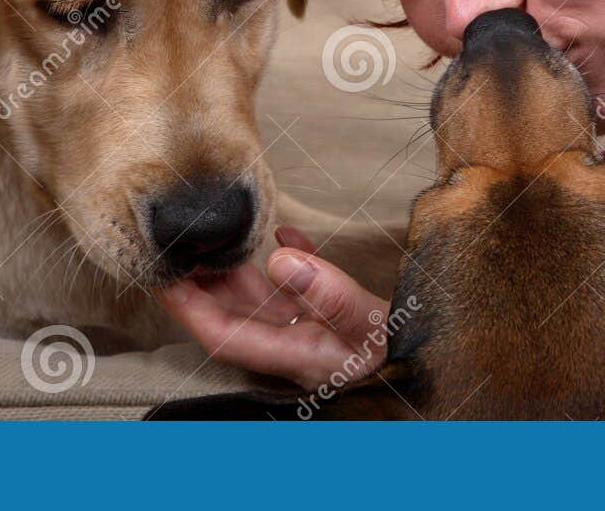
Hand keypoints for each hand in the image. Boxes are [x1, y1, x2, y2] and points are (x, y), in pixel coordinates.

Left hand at [159, 226, 389, 390]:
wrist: (441, 370)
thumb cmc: (405, 360)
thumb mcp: (370, 327)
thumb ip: (328, 293)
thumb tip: (279, 256)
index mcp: (295, 354)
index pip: (225, 334)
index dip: (190, 308)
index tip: (163, 278)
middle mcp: (298, 345)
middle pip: (236, 316)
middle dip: (203, 284)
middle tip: (177, 245)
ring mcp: (316, 331)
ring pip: (264, 300)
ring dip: (238, 271)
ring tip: (214, 237)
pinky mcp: (338, 317)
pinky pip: (304, 289)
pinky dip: (293, 260)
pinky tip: (287, 234)